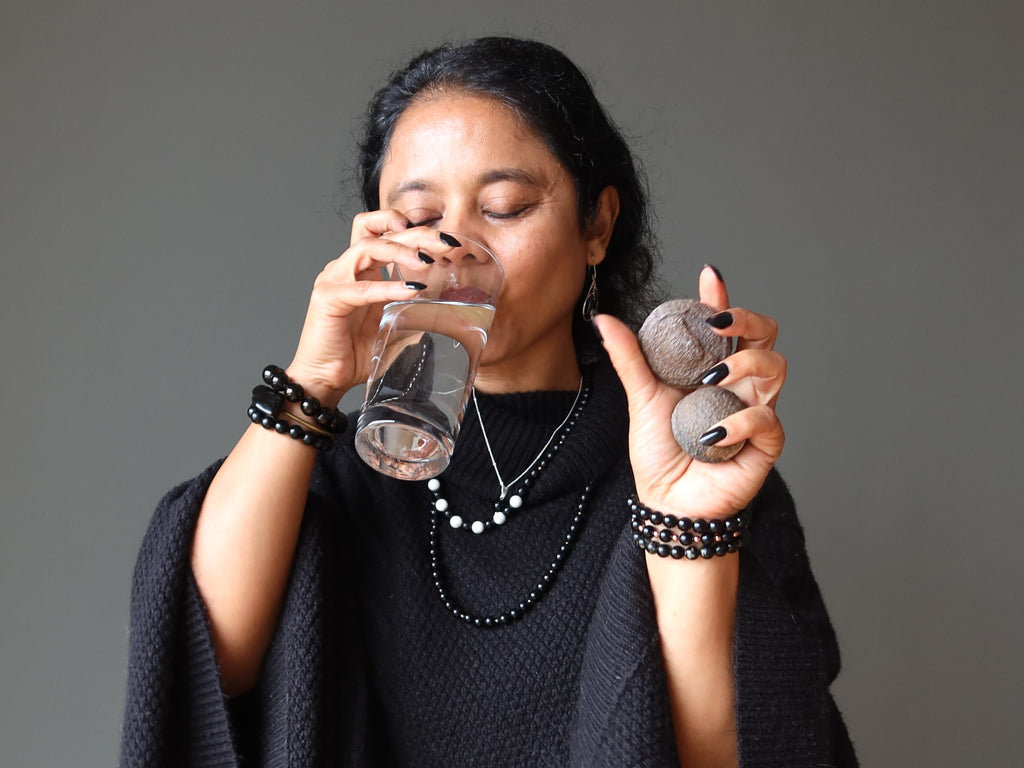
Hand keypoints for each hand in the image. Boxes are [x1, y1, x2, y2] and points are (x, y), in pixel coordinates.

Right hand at [285, 211, 459, 404]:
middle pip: (379, 233)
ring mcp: (334, 280)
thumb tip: (449, 310)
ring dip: (400, 250)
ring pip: (367, 247)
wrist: (325, 378)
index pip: (383, 232)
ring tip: (428, 260)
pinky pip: (362, 288)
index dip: (413, 229)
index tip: (445, 240)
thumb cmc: (355, 354)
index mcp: (362, 271)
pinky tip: (412, 289)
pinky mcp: (328, 298)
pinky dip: (388, 286)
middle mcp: (346, 269)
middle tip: (445, 242)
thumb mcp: (394, 326)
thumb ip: (414, 312)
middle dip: (416, 233)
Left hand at [594, 265, 786, 517]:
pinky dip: (739, 422)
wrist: (666, 501)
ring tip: (712, 379)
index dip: (722, 297)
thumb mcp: (641, 398)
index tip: (708, 276)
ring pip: (775, 366)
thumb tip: (604, 319)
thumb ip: (629, 358)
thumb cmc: (658, 452)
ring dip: (745, 364)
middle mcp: (739, 383)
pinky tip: (710, 433)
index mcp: (712, 367)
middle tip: (718, 324)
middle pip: (766, 335)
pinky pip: (767, 419)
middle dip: (748, 319)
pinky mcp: (766, 443)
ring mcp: (756, 409)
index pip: (725, 325)